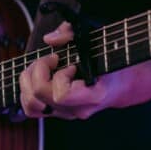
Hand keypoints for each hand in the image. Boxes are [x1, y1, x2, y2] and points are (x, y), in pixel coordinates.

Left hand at [19, 22, 150, 119]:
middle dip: (39, 71)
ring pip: (30, 105)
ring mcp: (66, 114)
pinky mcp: (58, 113)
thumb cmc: (111, 60)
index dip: (59, 76)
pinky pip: (31, 107)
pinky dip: (27, 90)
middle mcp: (78, 109)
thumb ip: (72, 35)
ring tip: (41, 66)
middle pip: (40, 96)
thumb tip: (49, 39)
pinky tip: (38, 76)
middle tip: (52, 58)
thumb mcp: (97, 41)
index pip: (61, 95)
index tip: (69, 63)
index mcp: (92, 96)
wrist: (123, 84)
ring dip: (28, 81)